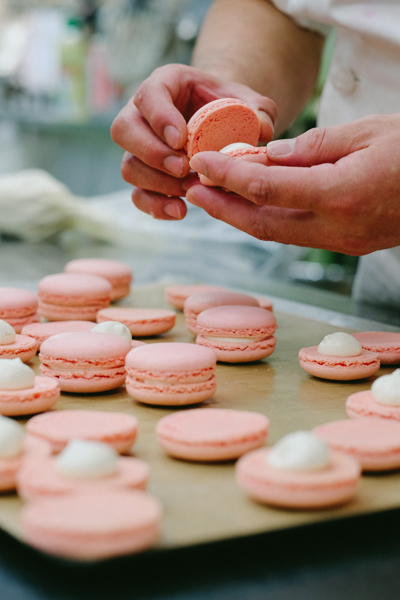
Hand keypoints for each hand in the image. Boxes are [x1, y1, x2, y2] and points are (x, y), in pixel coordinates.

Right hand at [110, 64, 275, 220]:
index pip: (148, 94)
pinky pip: (137, 194)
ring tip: (189, 190)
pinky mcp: (145, 176)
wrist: (223, 126)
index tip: (181, 139)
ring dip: (157, 183)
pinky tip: (181, 211)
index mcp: (165, 84)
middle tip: (183, 168)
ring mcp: (139, 147)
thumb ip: (260, 111)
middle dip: (152, 153)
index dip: (159, 118)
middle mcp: (142, 114)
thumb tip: (261, 129)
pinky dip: (155, 206)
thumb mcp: (250, 103)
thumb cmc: (233, 109)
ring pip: (128, 165)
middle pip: (124, 130)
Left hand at [187, 114, 399, 254]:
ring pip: (277, 235)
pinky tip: (253, 205)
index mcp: (340, 194)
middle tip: (193, 190)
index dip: (228, 176)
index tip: (202, 164)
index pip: (267, 188)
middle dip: (223, 209)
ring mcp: (343, 242)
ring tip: (214, 198)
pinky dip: (270, 219)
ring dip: (242, 217)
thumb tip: (267, 157)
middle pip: (263, 225)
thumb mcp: (365, 132)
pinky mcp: (347, 245)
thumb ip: (311, 148)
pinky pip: (297, 235)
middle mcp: (337, 228)